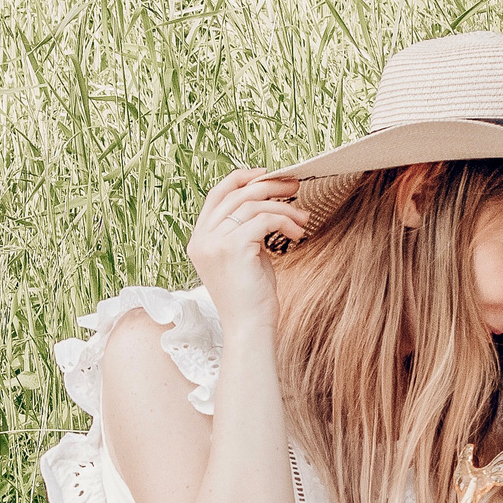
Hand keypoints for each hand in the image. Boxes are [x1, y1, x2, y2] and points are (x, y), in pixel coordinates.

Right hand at [186, 169, 311, 334]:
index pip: (217, 195)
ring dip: (283, 207)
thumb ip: (244, 229)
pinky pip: (264, 219)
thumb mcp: (243, 256)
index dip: (241, 179)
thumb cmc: (250, 297)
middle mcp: (202, 239)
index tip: (266, 175)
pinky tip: (297, 233)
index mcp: (199, 239)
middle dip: (269, 187)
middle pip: (237, 194)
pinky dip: (285, 221)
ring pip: (253, 205)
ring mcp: (214, 243)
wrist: (248, 328)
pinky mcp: (233, 248)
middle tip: (294, 188)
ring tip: (302, 219)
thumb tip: (267, 201)